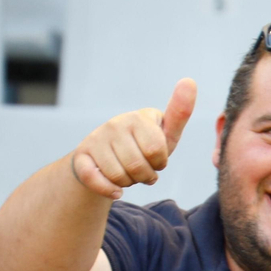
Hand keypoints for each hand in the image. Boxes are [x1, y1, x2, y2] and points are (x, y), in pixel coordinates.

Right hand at [70, 77, 196, 200]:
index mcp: (138, 118)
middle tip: (141, 169)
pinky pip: (95, 179)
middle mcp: (115, 124)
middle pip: (137, 166)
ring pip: (119, 176)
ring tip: (127, 173)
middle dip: (144, 176)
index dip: (159, 163)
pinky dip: (108, 189)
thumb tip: (190, 80)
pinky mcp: (81, 156)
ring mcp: (95, 139)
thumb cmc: (143, 146)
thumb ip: (180, 113)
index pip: (156, 151)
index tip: (155, 158)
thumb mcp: (165, 134)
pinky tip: (116, 190)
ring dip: (128, 183)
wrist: (108, 158)